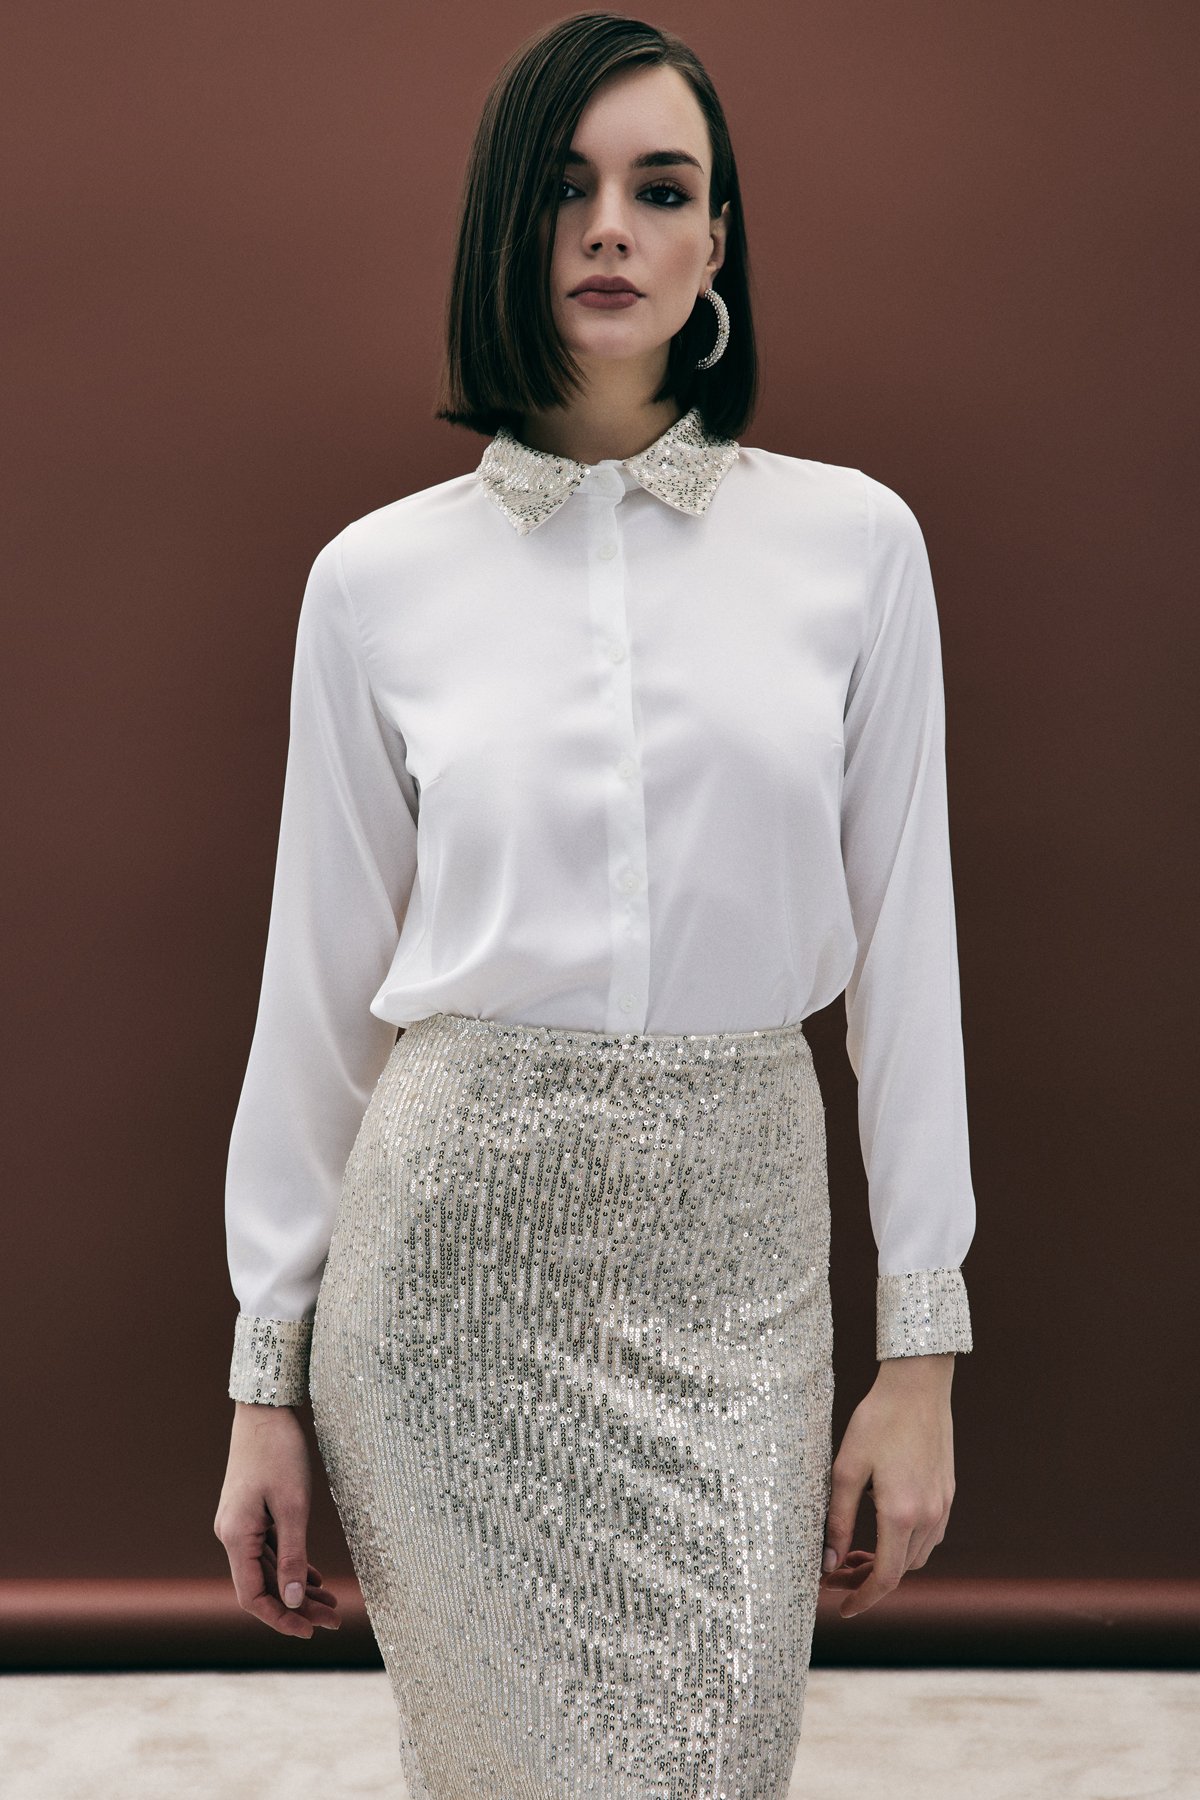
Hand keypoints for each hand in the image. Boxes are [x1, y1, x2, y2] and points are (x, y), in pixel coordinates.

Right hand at [214, 1402, 341, 1639]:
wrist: (264, 1409)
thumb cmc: (279, 1452)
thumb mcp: (293, 1506)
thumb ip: (293, 1555)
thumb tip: (294, 1601)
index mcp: (235, 1536)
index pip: (252, 1596)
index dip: (280, 1618)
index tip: (310, 1630)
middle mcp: (232, 1535)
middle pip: (263, 1585)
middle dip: (297, 1606)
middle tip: (335, 1620)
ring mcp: (240, 1524)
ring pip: (269, 1569)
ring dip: (297, 1588)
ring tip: (332, 1604)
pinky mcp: (251, 1514)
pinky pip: (269, 1550)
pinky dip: (292, 1565)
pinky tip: (315, 1577)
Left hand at [819, 1353, 955, 1618]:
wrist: (918, 1385)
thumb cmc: (877, 1420)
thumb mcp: (846, 1469)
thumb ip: (837, 1519)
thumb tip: (828, 1562)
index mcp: (901, 1514)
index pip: (885, 1578)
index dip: (863, 1599)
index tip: (843, 1608)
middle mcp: (929, 1516)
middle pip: (901, 1570)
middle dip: (869, 1580)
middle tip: (836, 1572)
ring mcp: (943, 1505)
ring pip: (917, 1555)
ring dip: (888, 1562)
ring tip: (854, 1552)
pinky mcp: (947, 1492)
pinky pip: (929, 1534)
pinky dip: (905, 1544)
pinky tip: (882, 1528)